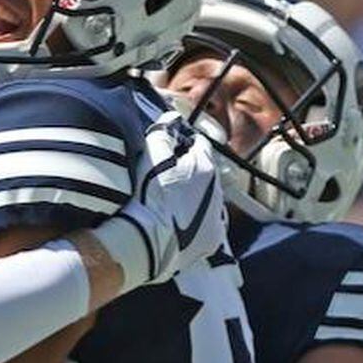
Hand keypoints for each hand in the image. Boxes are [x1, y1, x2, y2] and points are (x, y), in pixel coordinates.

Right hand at [100, 112, 227, 287]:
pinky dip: (194, 222)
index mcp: (206, 167)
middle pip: (204, 173)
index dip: (180, 145)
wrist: (144, 242)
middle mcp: (218, 192)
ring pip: (206, 199)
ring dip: (191, 197)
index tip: (166, 151)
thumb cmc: (146, 197)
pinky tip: (175, 222)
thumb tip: (171, 119)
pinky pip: (206, 225)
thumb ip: (163, 132)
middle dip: (188, 172)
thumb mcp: (150, 154)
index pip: (198, 145)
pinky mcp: (210, 242)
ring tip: (167, 203)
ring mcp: (216, 219)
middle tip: (162, 178)